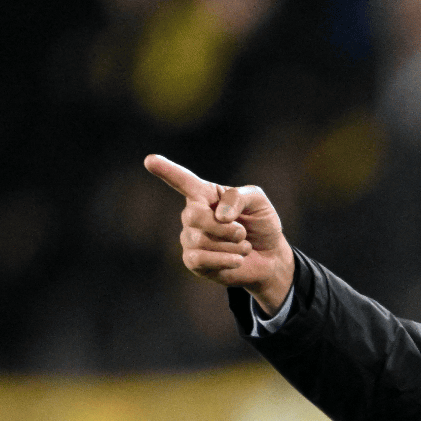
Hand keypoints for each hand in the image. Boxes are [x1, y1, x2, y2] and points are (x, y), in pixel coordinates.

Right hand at [144, 154, 294, 313]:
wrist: (270, 257)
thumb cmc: (260, 224)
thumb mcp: (258, 202)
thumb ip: (239, 198)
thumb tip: (218, 214)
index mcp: (205, 194)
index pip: (182, 180)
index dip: (166, 170)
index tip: (150, 159)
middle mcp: (192, 214)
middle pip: (193, 216)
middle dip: (223, 227)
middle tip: (242, 232)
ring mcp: (190, 238)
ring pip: (200, 240)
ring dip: (231, 244)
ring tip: (243, 245)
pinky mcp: (193, 261)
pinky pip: (199, 258)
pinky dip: (223, 259)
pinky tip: (238, 259)